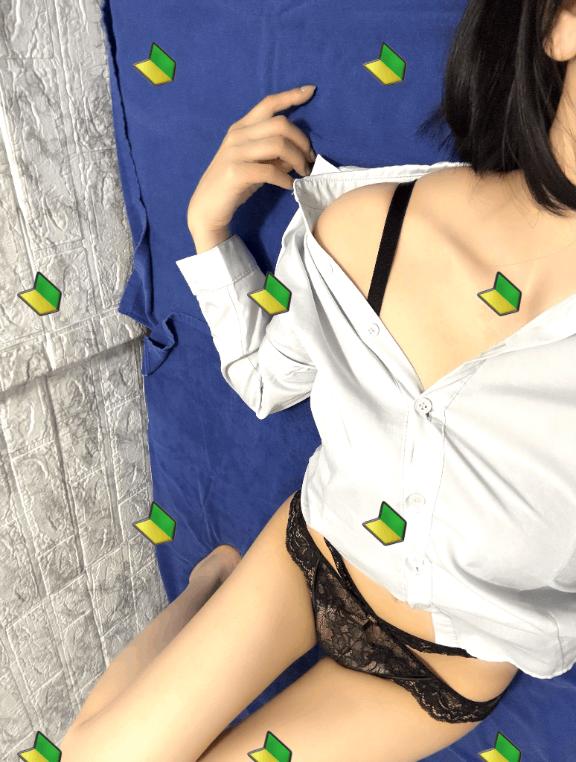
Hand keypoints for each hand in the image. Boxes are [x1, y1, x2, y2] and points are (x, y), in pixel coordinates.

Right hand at [187, 85, 316, 233]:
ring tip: (303, 173)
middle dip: (302, 141)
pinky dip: (286, 179)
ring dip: (297, 160)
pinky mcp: (236, 172)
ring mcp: (235, 152)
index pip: (268, 104)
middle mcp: (238, 135)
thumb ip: (274, 154)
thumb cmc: (234, 184)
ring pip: (278, 145)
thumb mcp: (255, 163)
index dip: (291, 96)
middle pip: (280, 124)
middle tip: (309, 159)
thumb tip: (299, 151)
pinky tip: (290, 186)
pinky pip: (270, 171)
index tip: (311, 91)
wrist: (207, 207)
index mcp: (242, 127)